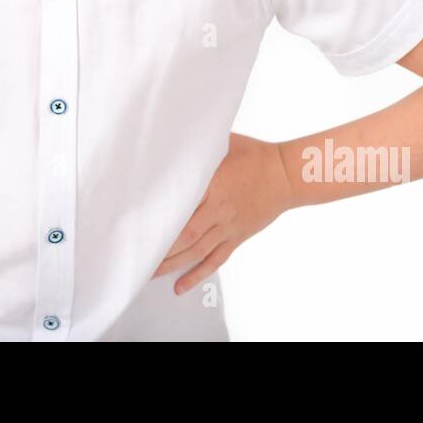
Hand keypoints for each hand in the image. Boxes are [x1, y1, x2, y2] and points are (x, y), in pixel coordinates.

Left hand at [152, 132, 293, 293]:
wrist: (286, 175)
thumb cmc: (254, 154)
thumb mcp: (225, 142)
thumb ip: (199, 145)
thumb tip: (173, 135)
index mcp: (211, 184)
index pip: (179, 203)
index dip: (158, 216)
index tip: (136, 223)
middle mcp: (218, 209)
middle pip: (184, 235)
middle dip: (159, 249)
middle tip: (136, 257)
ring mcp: (228, 227)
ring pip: (196, 251)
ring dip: (172, 265)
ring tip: (149, 275)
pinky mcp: (236, 237)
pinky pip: (215, 260)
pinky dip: (198, 274)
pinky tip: (181, 286)